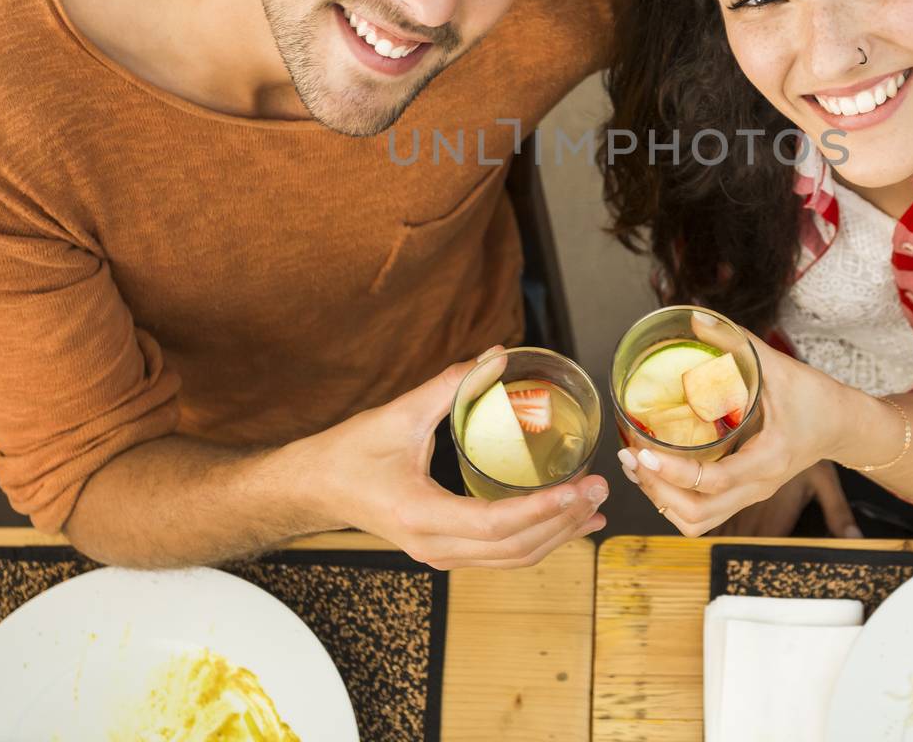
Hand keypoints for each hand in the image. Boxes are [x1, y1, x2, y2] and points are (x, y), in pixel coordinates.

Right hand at [303, 347, 607, 568]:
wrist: (312, 487)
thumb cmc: (347, 454)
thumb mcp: (398, 414)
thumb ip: (450, 384)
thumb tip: (495, 354)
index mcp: (422, 516)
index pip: (496, 525)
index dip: (544, 509)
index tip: (581, 488)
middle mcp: (433, 546)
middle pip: (514, 549)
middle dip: (564, 523)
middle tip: (600, 490)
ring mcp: (439, 554)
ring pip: (510, 559)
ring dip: (556, 537)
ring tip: (594, 510)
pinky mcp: (443, 549)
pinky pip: (499, 555)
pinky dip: (536, 541)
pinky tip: (562, 523)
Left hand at [616, 313, 853, 536]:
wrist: (844, 426)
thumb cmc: (817, 399)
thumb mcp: (780, 367)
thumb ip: (737, 343)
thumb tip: (695, 318)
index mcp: (768, 459)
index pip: (714, 482)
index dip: (674, 473)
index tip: (644, 453)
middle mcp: (758, 486)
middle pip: (697, 515)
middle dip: (657, 491)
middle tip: (631, 457)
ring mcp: (751, 494)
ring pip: (697, 521)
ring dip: (663, 500)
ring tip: (639, 467)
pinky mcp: (744, 493)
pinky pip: (702, 513)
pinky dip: (674, 500)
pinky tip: (657, 472)